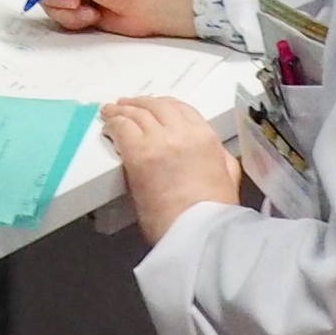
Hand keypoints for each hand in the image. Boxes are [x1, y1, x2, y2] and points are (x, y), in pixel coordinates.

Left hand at [102, 95, 240, 243]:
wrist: (197, 230)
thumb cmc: (214, 211)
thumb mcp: (228, 175)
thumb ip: (219, 155)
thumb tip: (211, 149)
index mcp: (205, 136)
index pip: (180, 108)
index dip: (162, 104)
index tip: (152, 106)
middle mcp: (181, 131)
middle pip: (155, 106)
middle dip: (139, 103)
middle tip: (126, 105)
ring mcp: (157, 140)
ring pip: (135, 114)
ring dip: (121, 110)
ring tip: (110, 111)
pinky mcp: (137, 154)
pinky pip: (121, 128)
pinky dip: (112, 123)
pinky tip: (107, 126)